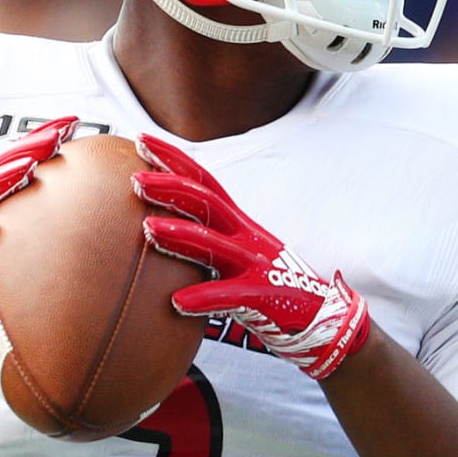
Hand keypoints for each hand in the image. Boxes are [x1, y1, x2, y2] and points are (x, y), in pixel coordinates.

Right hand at [0, 116, 77, 391]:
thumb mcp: (38, 283)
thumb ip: (66, 260)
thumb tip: (125, 252)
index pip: (22, 171)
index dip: (44, 145)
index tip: (77, 126)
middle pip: (0, 174)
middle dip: (28, 148)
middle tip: (59, 132)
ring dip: (0, 182)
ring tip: (27, 166)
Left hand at [133, 134, 369, 381]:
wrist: (321, 318)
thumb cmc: (268, 286)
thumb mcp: (237, 253)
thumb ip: (206, 237)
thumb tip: (157, 224)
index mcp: (238, 223)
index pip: (203, 181)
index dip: (174, 158)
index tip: (142, 138)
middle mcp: (245, 236)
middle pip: (207, 203)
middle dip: (171, 188)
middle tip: (136, 179)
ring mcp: (255, 264)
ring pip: (215, 244)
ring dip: (181, 235)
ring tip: (149, 229)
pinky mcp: (264, 296)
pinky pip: (231, 295)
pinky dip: (204, 297)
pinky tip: (178, 301)